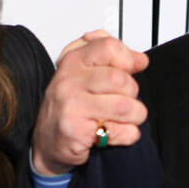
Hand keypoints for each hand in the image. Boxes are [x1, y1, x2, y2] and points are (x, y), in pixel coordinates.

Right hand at [31, 30, 148, 175]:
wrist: (48, 140)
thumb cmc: (70, 107)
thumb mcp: (86, 74)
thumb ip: (113, 60)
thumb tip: (140, 59)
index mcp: (74, 61)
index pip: (109, 47)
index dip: (127, 59)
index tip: (129, 70)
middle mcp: (70, 81)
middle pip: (121, 80)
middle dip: (132, 93)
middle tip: (123, 101)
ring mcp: (72, 105)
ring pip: (125, 106)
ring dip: (134, 116)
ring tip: (123, 118)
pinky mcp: (76, 131)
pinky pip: (120, 131)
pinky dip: (128, 134)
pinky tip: (115, 132)